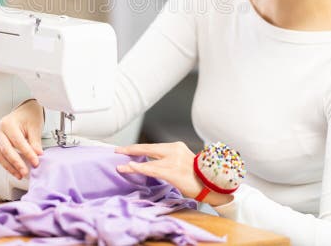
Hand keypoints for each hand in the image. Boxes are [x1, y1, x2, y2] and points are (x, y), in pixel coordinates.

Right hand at [0, 99, 43, 179]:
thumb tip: (37, 155)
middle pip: (6, 150)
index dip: (27, 153)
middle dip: (16, 163)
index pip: (18, 142)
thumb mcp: (35, 127)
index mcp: (8, 123)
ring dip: (10, 167)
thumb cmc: (29, 115)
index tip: (35, 162)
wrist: (25, 110)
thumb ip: (35, 142)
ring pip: (0, 156)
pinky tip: (15, 170)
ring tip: (20, 174)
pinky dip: (7, 165)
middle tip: (25, 172)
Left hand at [115, 142, 233, 206]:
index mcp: (177, 147)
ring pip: (147, 160)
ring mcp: (173, 161)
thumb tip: (149, 163)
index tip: (127, 149)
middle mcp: (175, 150)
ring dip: (131, 163)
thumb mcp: (182, 162)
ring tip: (120, 164)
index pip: (153, 146)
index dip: (138, 148)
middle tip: (118, 150)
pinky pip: (152, 169)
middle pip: (147, 148)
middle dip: (131, 150)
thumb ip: (167, 160)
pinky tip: (130, 168)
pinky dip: (139, 168)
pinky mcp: (172, 172)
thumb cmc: (197, 176)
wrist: (212, 185)